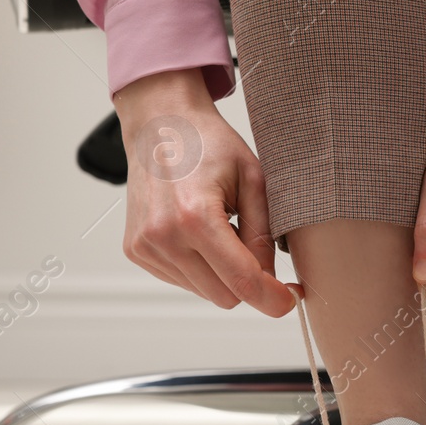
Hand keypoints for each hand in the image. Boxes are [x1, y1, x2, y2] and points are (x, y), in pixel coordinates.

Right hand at [116, 69, 294, 316]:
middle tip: (255, 248)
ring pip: (205, 292)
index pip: (242, 282)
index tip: (289, 300)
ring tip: (221, 229)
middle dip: (248, 282)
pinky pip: (183, 280)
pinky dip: (200, 267)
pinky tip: (199, 233)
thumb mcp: (254, 182)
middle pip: (225, 296)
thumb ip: (263, 236)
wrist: (161, 124)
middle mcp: (164, 237)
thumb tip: (272, 281)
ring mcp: (145, 246)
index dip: (273, 299)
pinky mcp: (136, 250)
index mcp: (196, 218)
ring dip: (222, 274)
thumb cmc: (208, 145)